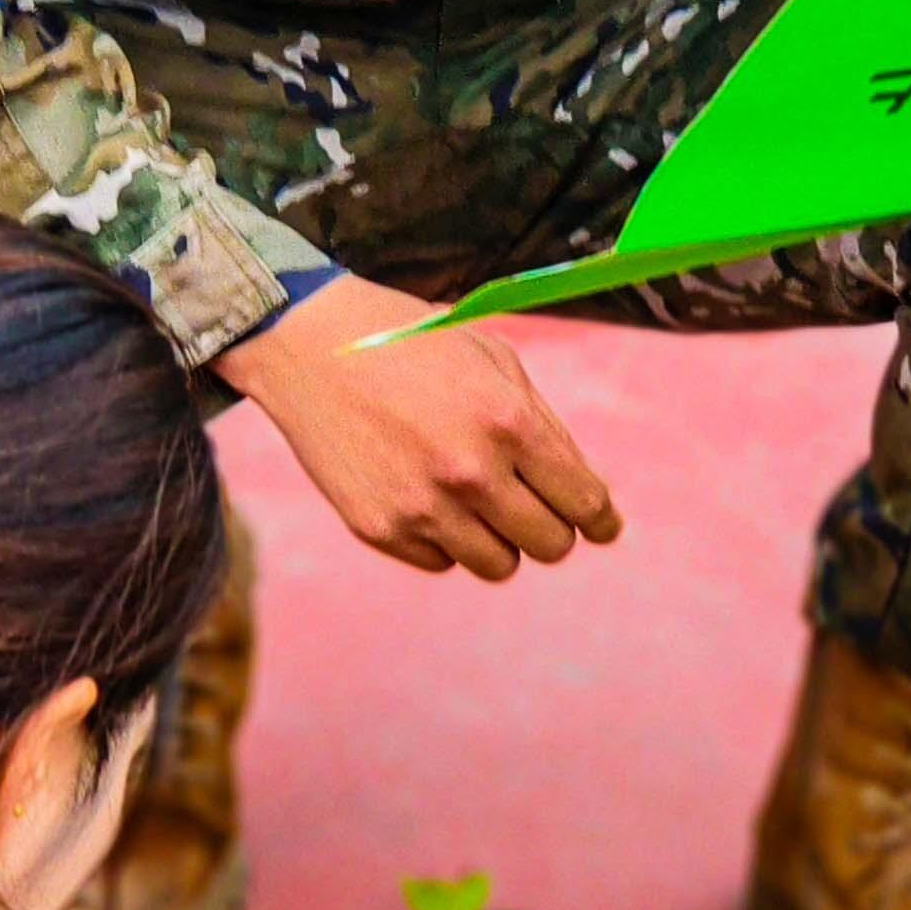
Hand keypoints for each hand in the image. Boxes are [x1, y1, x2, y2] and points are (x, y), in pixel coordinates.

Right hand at [215, 276, 621, 580]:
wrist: (310, 345)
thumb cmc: (413, 343)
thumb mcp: (494, 360)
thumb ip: (542, 426)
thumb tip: (582, 493)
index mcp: (510, 421)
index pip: (584, 503)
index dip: (600, 520)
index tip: (600, 525)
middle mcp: (470, 472)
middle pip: (550, 545)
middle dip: (552, 528)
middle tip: (536, 508)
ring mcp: (422, 507)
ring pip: (499, 565)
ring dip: (500, 539)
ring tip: (478, 501)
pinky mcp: (380, 530)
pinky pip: (442, 562)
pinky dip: (446, 539)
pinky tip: (427, 495)